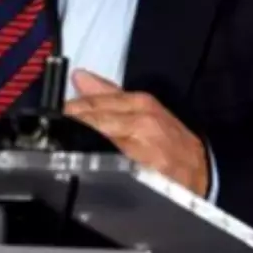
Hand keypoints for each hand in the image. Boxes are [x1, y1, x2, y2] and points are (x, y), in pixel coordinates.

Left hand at [65, 69, 209, 196]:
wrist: (204, 174)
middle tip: (48, 135)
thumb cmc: (172, 143)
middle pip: (92, 122)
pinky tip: (81, 168)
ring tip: (60, 151)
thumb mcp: (144, 110)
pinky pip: (109, 167)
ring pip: (97, 143)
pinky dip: (93, 165)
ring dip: (75, 146)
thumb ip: (109, 95)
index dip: (68, 110)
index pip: (93, 103)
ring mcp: (143, 150)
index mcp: (141, 104)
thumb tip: (79, 77)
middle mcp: (142, 123)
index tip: (52, 117)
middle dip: (68, 128)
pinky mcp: (143, 176)